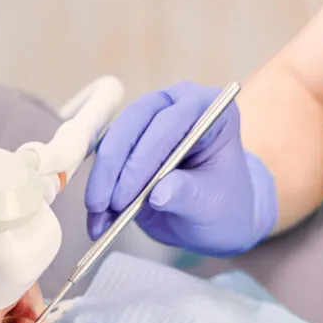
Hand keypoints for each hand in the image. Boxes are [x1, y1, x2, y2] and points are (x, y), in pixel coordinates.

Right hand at [85, 82, 277, 256]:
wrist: (213, 217)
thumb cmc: (224, 205)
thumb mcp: (212, 205)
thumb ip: (187, 195)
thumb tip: (157, 195)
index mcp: (212, 110)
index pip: (171, 122)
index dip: (145, 156)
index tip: (127, 194)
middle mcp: (178, 105)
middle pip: (134, 122)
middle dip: (114, 165)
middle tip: (101, 204)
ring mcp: (151, 119)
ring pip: (113, 139)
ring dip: (102, 179)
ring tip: (98, 215)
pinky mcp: (128, 140)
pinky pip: (106, 160)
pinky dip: (100, 188)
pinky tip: (98, 217)